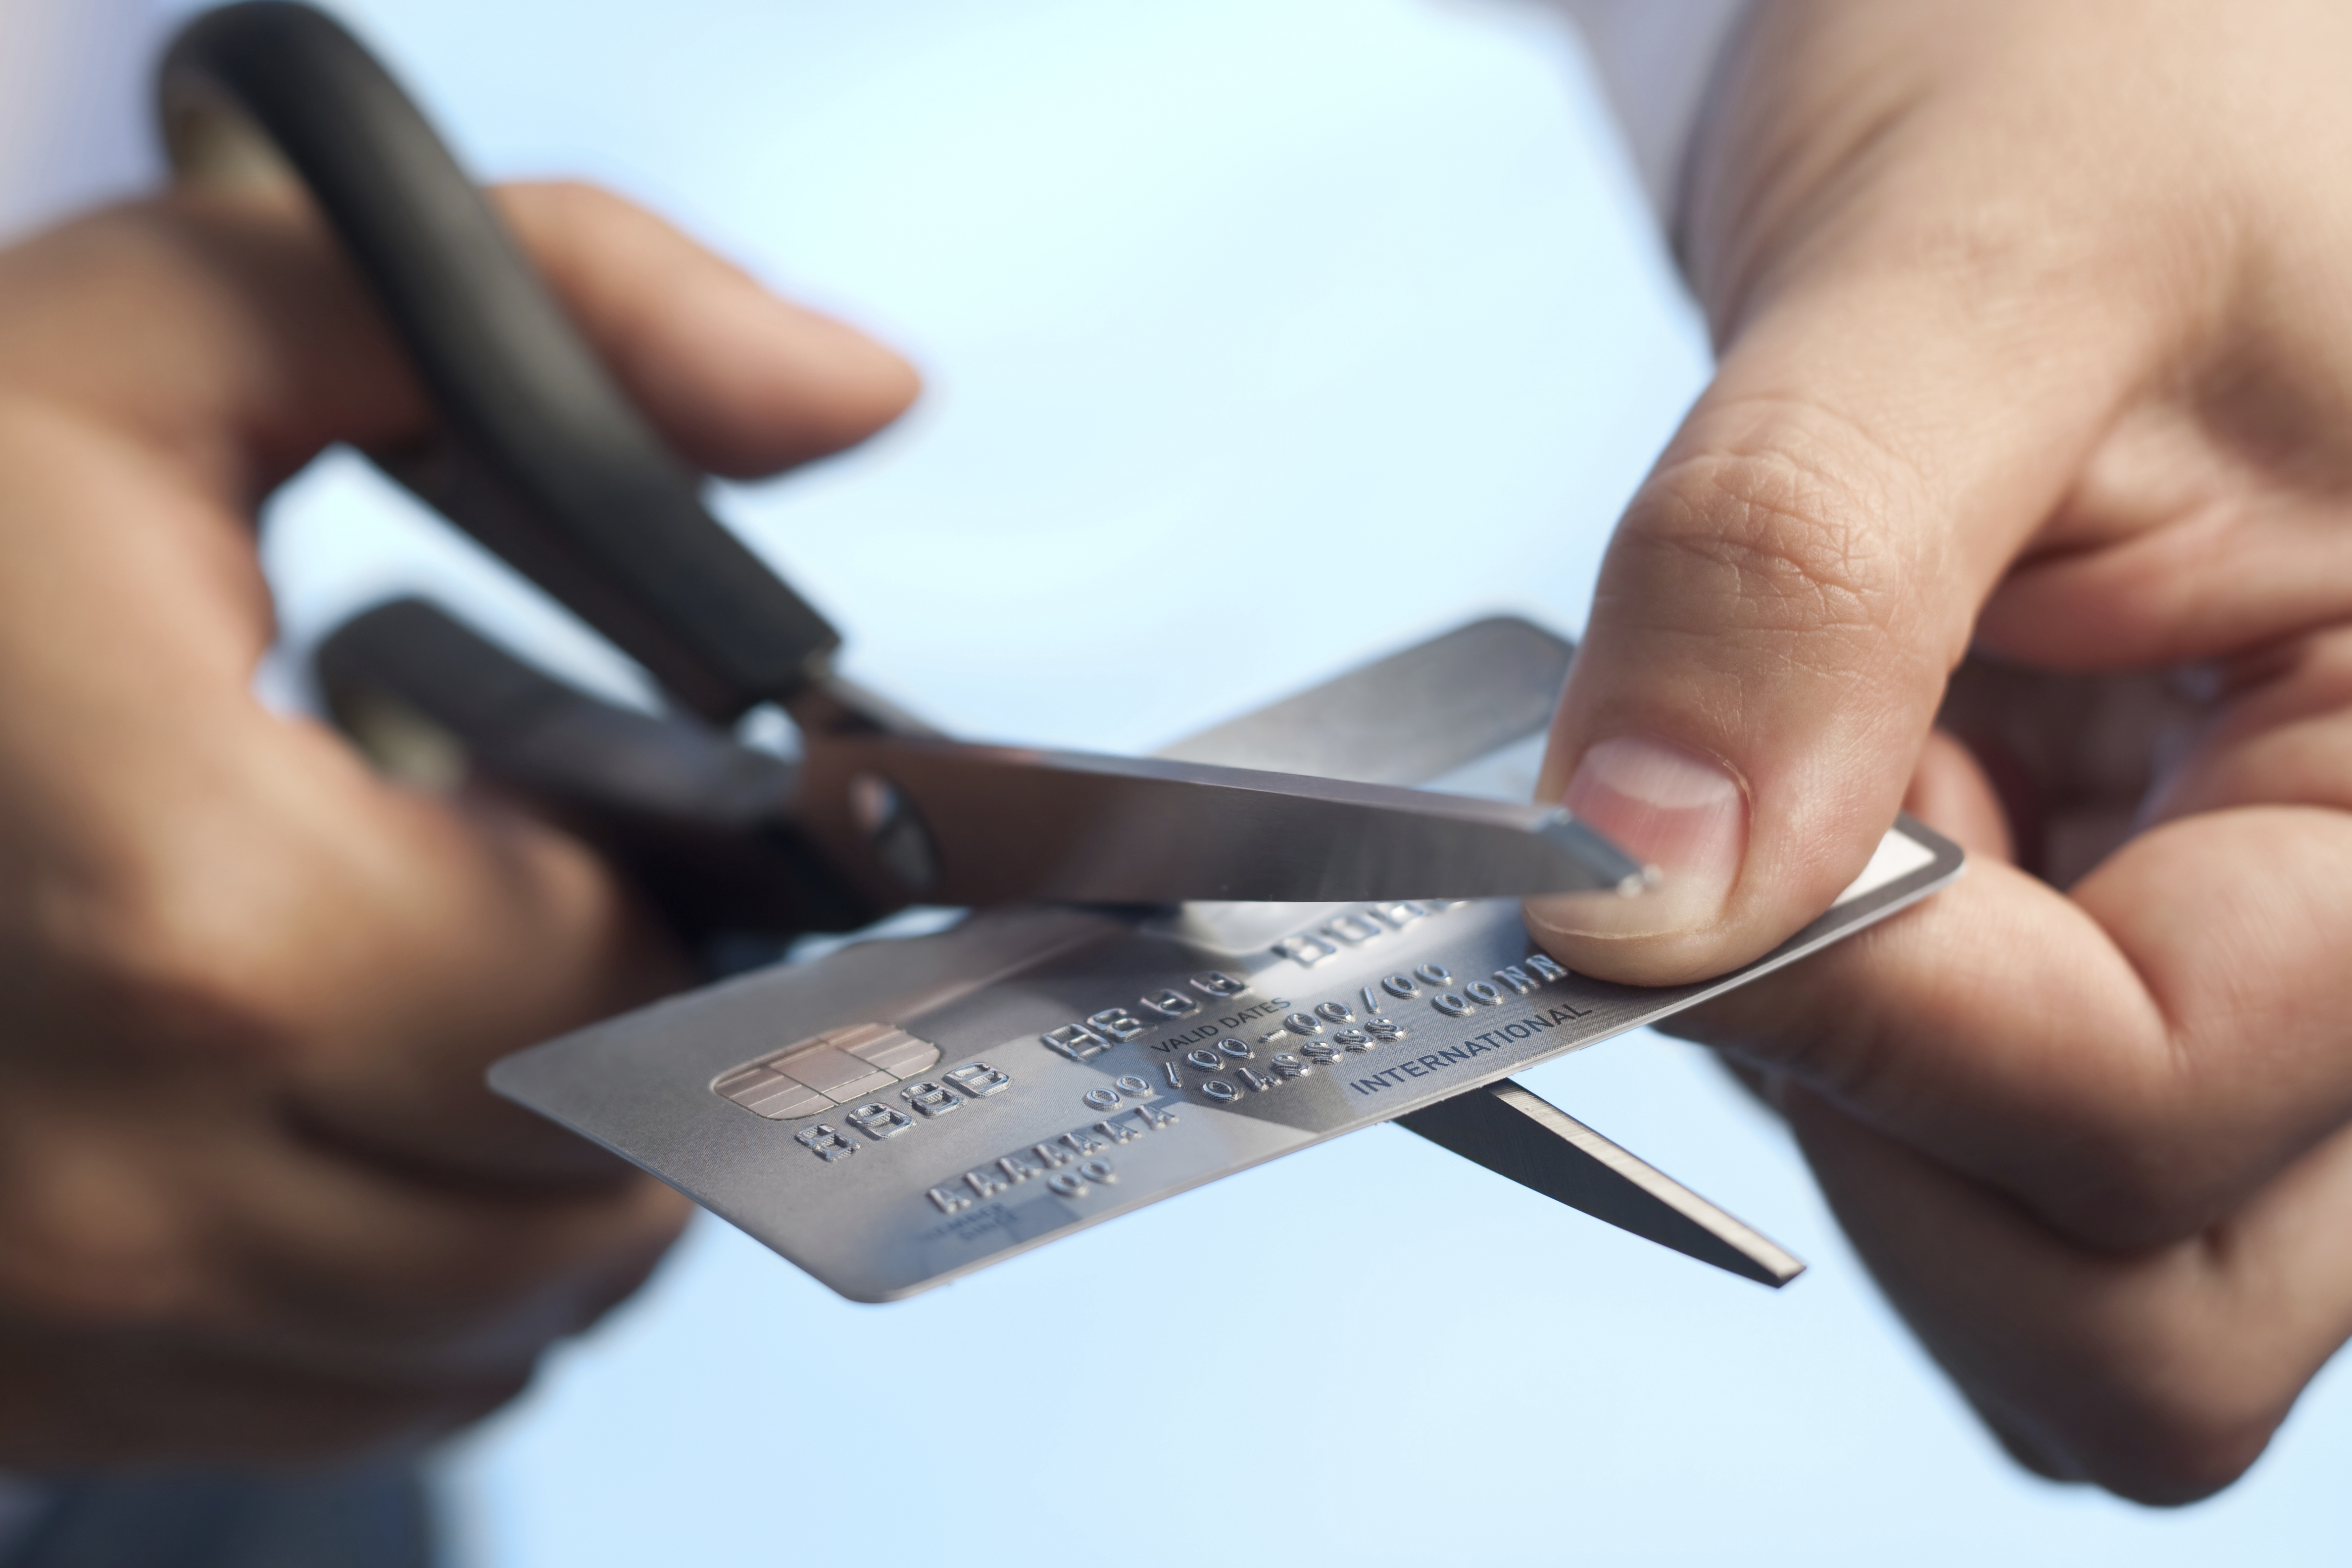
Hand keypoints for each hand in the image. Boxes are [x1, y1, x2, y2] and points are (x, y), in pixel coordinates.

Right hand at [0, 181, 916, 1463]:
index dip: (672, 893)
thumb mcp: (173, 337)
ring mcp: (72, 1312)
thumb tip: (854, 386)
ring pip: (503, 1324)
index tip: (609, 817)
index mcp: (206, 921)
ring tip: (469, 997)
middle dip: (642, 1036)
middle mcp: (135, 1178)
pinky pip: (368, 1402)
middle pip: (597, 1187)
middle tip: (551, 895)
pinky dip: (432, 1283)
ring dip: (559, 1172)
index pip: (636, 993)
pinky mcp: (33, 1384)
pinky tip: (367, 1121)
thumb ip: (562, 308)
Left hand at [1528, 0, 2351, 1501]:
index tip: (1671, 858)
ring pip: (2079, 1281)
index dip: (1869, 1023)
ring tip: (1865, 800)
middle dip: (1889, 1126)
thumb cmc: (2127, 69)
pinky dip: (1883, 1071)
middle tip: (1793, 833)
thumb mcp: (1969, 275)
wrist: (2131, 36)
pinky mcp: (2183, 964)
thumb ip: (1793, 581)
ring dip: (1884, 1107)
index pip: (2148, 1116)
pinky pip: (2022, 1179)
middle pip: (2140, 1313)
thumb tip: (1630, 889)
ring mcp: (2302, 987)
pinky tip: (1881, 833)